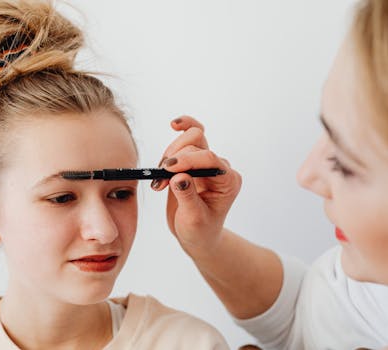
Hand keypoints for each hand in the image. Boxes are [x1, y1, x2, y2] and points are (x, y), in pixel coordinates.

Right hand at [152, 116, 241, 257]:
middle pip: (197, 146)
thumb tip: (178, 177)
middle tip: (161, 180)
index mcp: (227, 182)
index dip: (187, 160)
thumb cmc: (199, 230)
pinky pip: (190, 136)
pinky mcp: (193, 161)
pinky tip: (174, 125)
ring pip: (190, 139)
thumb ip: (187, 197)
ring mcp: (206, 163)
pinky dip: (182, 129)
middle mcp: (219, 169)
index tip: (168, 169)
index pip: (209, 159)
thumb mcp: (194, 219)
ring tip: (160, 178)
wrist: (196, 235)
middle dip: (175, 159)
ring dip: (170, 154)